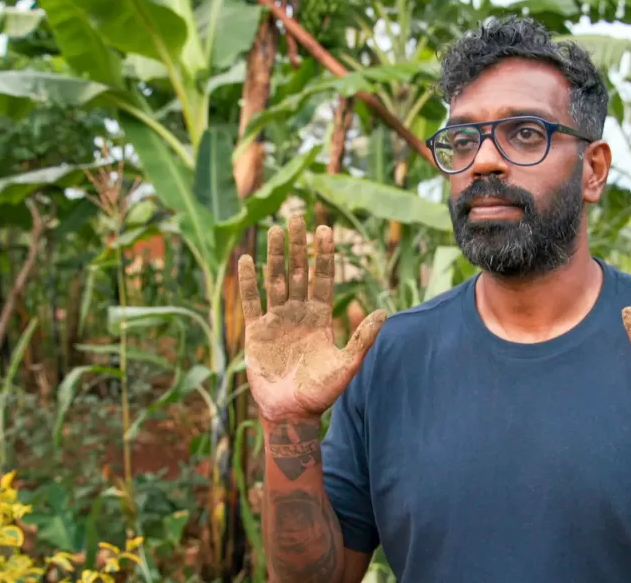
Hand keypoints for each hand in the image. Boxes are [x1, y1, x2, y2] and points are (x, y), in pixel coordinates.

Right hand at [238, 216, 386, 423]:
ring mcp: (276, 321)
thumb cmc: (321, 392)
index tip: (324, 230)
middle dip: (297, 246)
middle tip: (296, 216)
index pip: (323, 278)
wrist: (292, 413)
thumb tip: (385, 312)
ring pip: (275, 280)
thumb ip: (362, 338)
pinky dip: (248, 282)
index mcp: (320, 317)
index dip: (323, 254)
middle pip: (298, 272)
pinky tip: (246, 260)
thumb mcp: (347, 365)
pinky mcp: (256, 332)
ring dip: (274, 256)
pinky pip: (251, 302)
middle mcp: (298, 313)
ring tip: (274, 230)